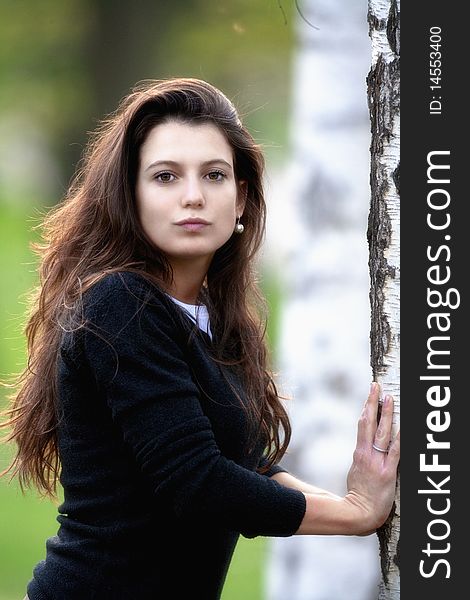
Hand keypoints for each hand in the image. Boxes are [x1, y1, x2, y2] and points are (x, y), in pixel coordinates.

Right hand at [344, 382, 399, 534]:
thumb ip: (361, 456)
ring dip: (386, 414)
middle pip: (370, 422)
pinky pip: (395, 451)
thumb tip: (364, 445)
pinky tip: (402, 427)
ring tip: (389, 398)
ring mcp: (378, 462)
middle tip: (375, 386)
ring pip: (382, 432)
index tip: (370, 394)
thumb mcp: (355, 471)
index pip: (363, 424)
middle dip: (373, 403)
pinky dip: (399, 438)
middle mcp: (367, 454)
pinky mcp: (388, 472)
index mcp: (359, 452)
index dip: (367, 407)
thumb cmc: (359, 494)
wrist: (360, 512)